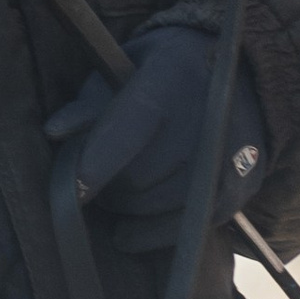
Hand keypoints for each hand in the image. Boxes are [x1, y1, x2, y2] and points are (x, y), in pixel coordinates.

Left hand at [43, 31, 269, 250]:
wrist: (243, 77)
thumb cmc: (168, 71)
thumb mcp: (128, 66)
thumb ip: (92, 100)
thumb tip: (56, 132)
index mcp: (172, 76)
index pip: (129, 128)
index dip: (97, 163)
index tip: (74, 190)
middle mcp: (206, 117)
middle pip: (139, 176)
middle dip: (109, 184)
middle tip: (97, 180)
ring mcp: (227, 157)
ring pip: (156, 206)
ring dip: (127, 208)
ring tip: (119, 193)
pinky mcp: (237, 189)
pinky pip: (182, 229)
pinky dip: (150, 232)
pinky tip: (131, 228)